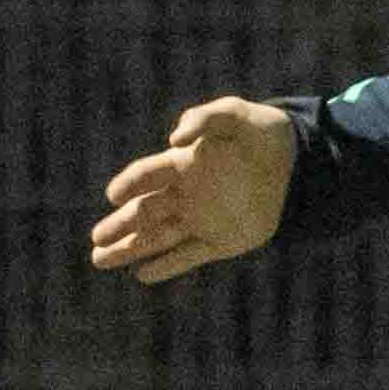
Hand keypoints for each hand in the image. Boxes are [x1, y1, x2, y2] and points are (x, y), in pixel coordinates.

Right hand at [88, 96, 296, 284]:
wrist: (293, 161)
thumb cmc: (258, 132)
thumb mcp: (235, 114)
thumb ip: (204, 118)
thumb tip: (175, 137)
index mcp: (181, 164)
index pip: (147, 175)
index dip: (129, 184)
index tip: (114, 195)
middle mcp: (183, 194)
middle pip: (143, 212)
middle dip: (118, 227)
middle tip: (95, 240)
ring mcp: (199, 219)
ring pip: (157, 238)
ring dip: (129, 249)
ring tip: (99, 260)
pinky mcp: (220, 241)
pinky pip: (187, 256)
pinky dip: (166, 266)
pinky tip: (142, 275)